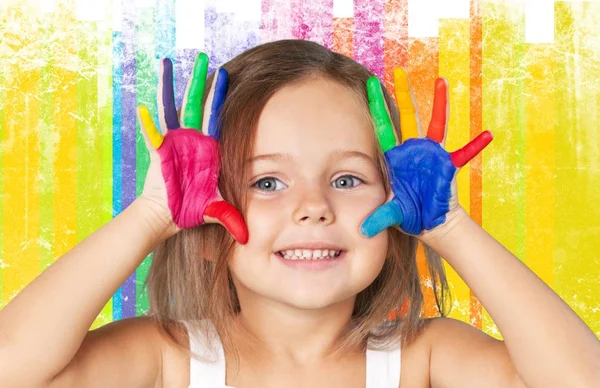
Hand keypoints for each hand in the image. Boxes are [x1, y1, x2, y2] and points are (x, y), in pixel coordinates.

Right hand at [137, 53, 248, 243]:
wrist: (168, 216)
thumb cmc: (192, 210)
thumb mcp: (216, 209)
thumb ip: (232, 217)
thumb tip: (248, 237)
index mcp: (209, 148)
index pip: (218, 117)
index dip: (221, 97)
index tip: (226, 75)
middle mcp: (193, 140)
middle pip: (198, 105)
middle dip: (201, 82)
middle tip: (204, 58)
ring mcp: (174, 142)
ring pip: (173, 108)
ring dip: (172, 87)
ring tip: (167, 63)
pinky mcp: (159, 149)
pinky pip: (153, 131)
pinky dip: (149, 119)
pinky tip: (144, 105)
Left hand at [360, 68, 492, 238]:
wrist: (430, 223)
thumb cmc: (409, 216)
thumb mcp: (392, 215)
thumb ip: (380, 218)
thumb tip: (364, 230)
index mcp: (394, 159)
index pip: (382, 128)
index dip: (377, 108)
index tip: (369, 85)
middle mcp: (412, 151)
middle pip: (406, 118)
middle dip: (402, 96)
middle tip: (398, 72)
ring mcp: (431, 155)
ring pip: (434, 124)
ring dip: (438, 104)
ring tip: (441, 81)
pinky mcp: (447, 164)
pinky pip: (464, 153)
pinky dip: (475, 145)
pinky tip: (488, 134)